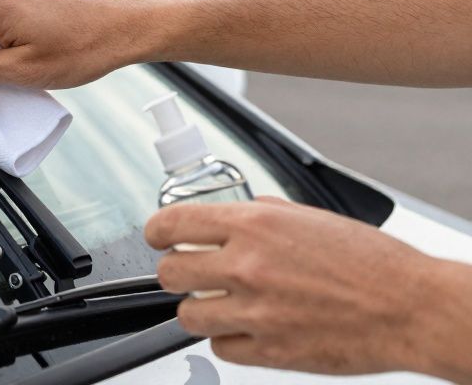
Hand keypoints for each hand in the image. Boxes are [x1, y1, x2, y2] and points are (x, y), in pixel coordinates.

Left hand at [146, 197, 471, 380]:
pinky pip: (220, 347)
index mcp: (255, 225)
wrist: (411, 308)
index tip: (157, 238)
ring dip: (201, 308)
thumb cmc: (371, 263)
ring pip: (188, 315)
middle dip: (177, 273)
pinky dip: (229, 339)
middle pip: (169, 273)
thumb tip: (231, 215)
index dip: (156, 232)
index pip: (172, 223)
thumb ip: (261, 215)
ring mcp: (256, 311)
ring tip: (224, 303)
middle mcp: (248, 265)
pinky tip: (249, 327)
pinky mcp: (269, 351)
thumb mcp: (309, 217)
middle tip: (192, 274)